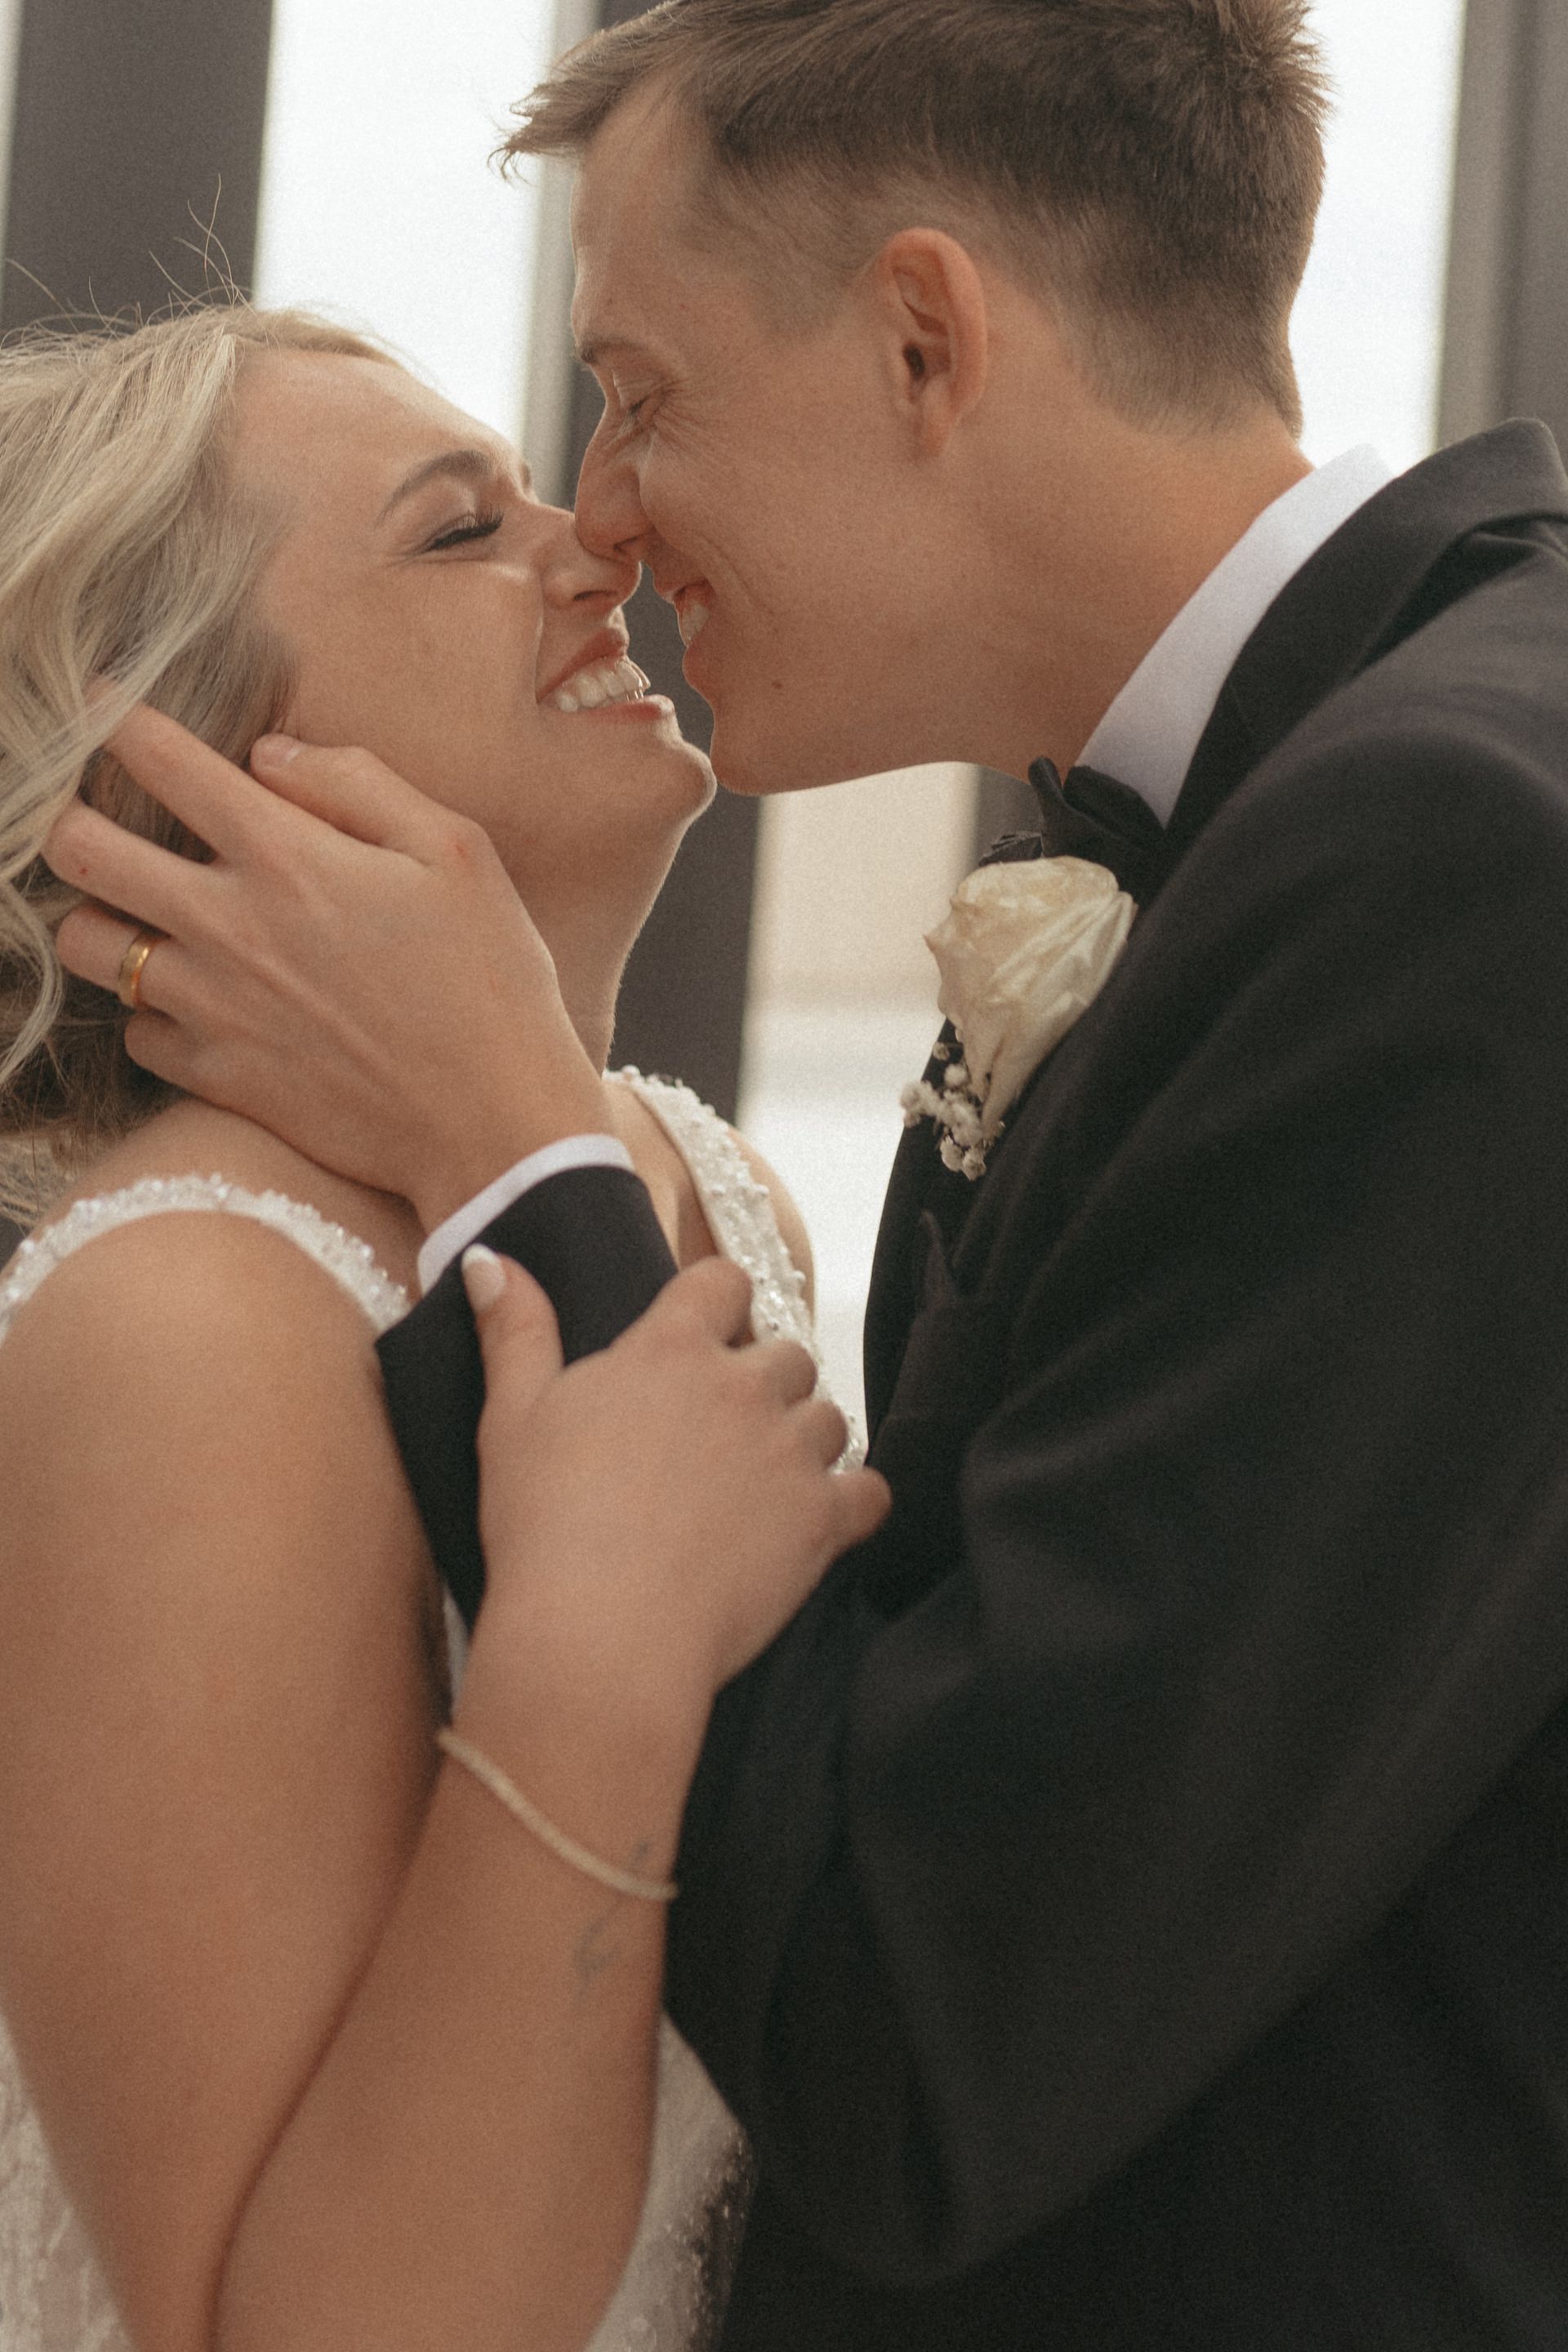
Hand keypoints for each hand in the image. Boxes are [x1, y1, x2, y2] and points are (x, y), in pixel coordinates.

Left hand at [44, 708, 610, 1227]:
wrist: (492, 1124)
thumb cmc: (492, 981)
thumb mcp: (458, 852)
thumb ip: (358, 783)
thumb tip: (269, 754)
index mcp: (287, 855)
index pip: (157, 758)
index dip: (112, 718)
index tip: (100, 709)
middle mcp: (227, 925)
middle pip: (77, 848)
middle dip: (66, 814)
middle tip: (94, 813)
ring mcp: (211, 1006)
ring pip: (83, 944)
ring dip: (99, 916)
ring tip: (139, 913)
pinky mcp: (215, 1076)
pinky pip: (134, 1030)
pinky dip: (150, 1010)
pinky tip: (195, 1000)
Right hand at [463, 1249, 890, 1721]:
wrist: (601, 1631)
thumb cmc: (546, 1525)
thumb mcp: (512, 1417)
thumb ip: (515, 1332)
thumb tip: (494, 1260)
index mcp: (668, 1352)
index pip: (722, 1281)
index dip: (719, 1302)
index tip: (705, 1335)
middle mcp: (741, 1387)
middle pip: (786, 1352)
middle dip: (765, 1382)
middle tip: (723, 1432)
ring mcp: (789, 1452)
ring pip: (830, 1418)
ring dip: (805, 1441)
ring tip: (762, 1484)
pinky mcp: (822, 1520)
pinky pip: (870, 1492)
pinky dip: (854, 1503)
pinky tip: (821, 1522)